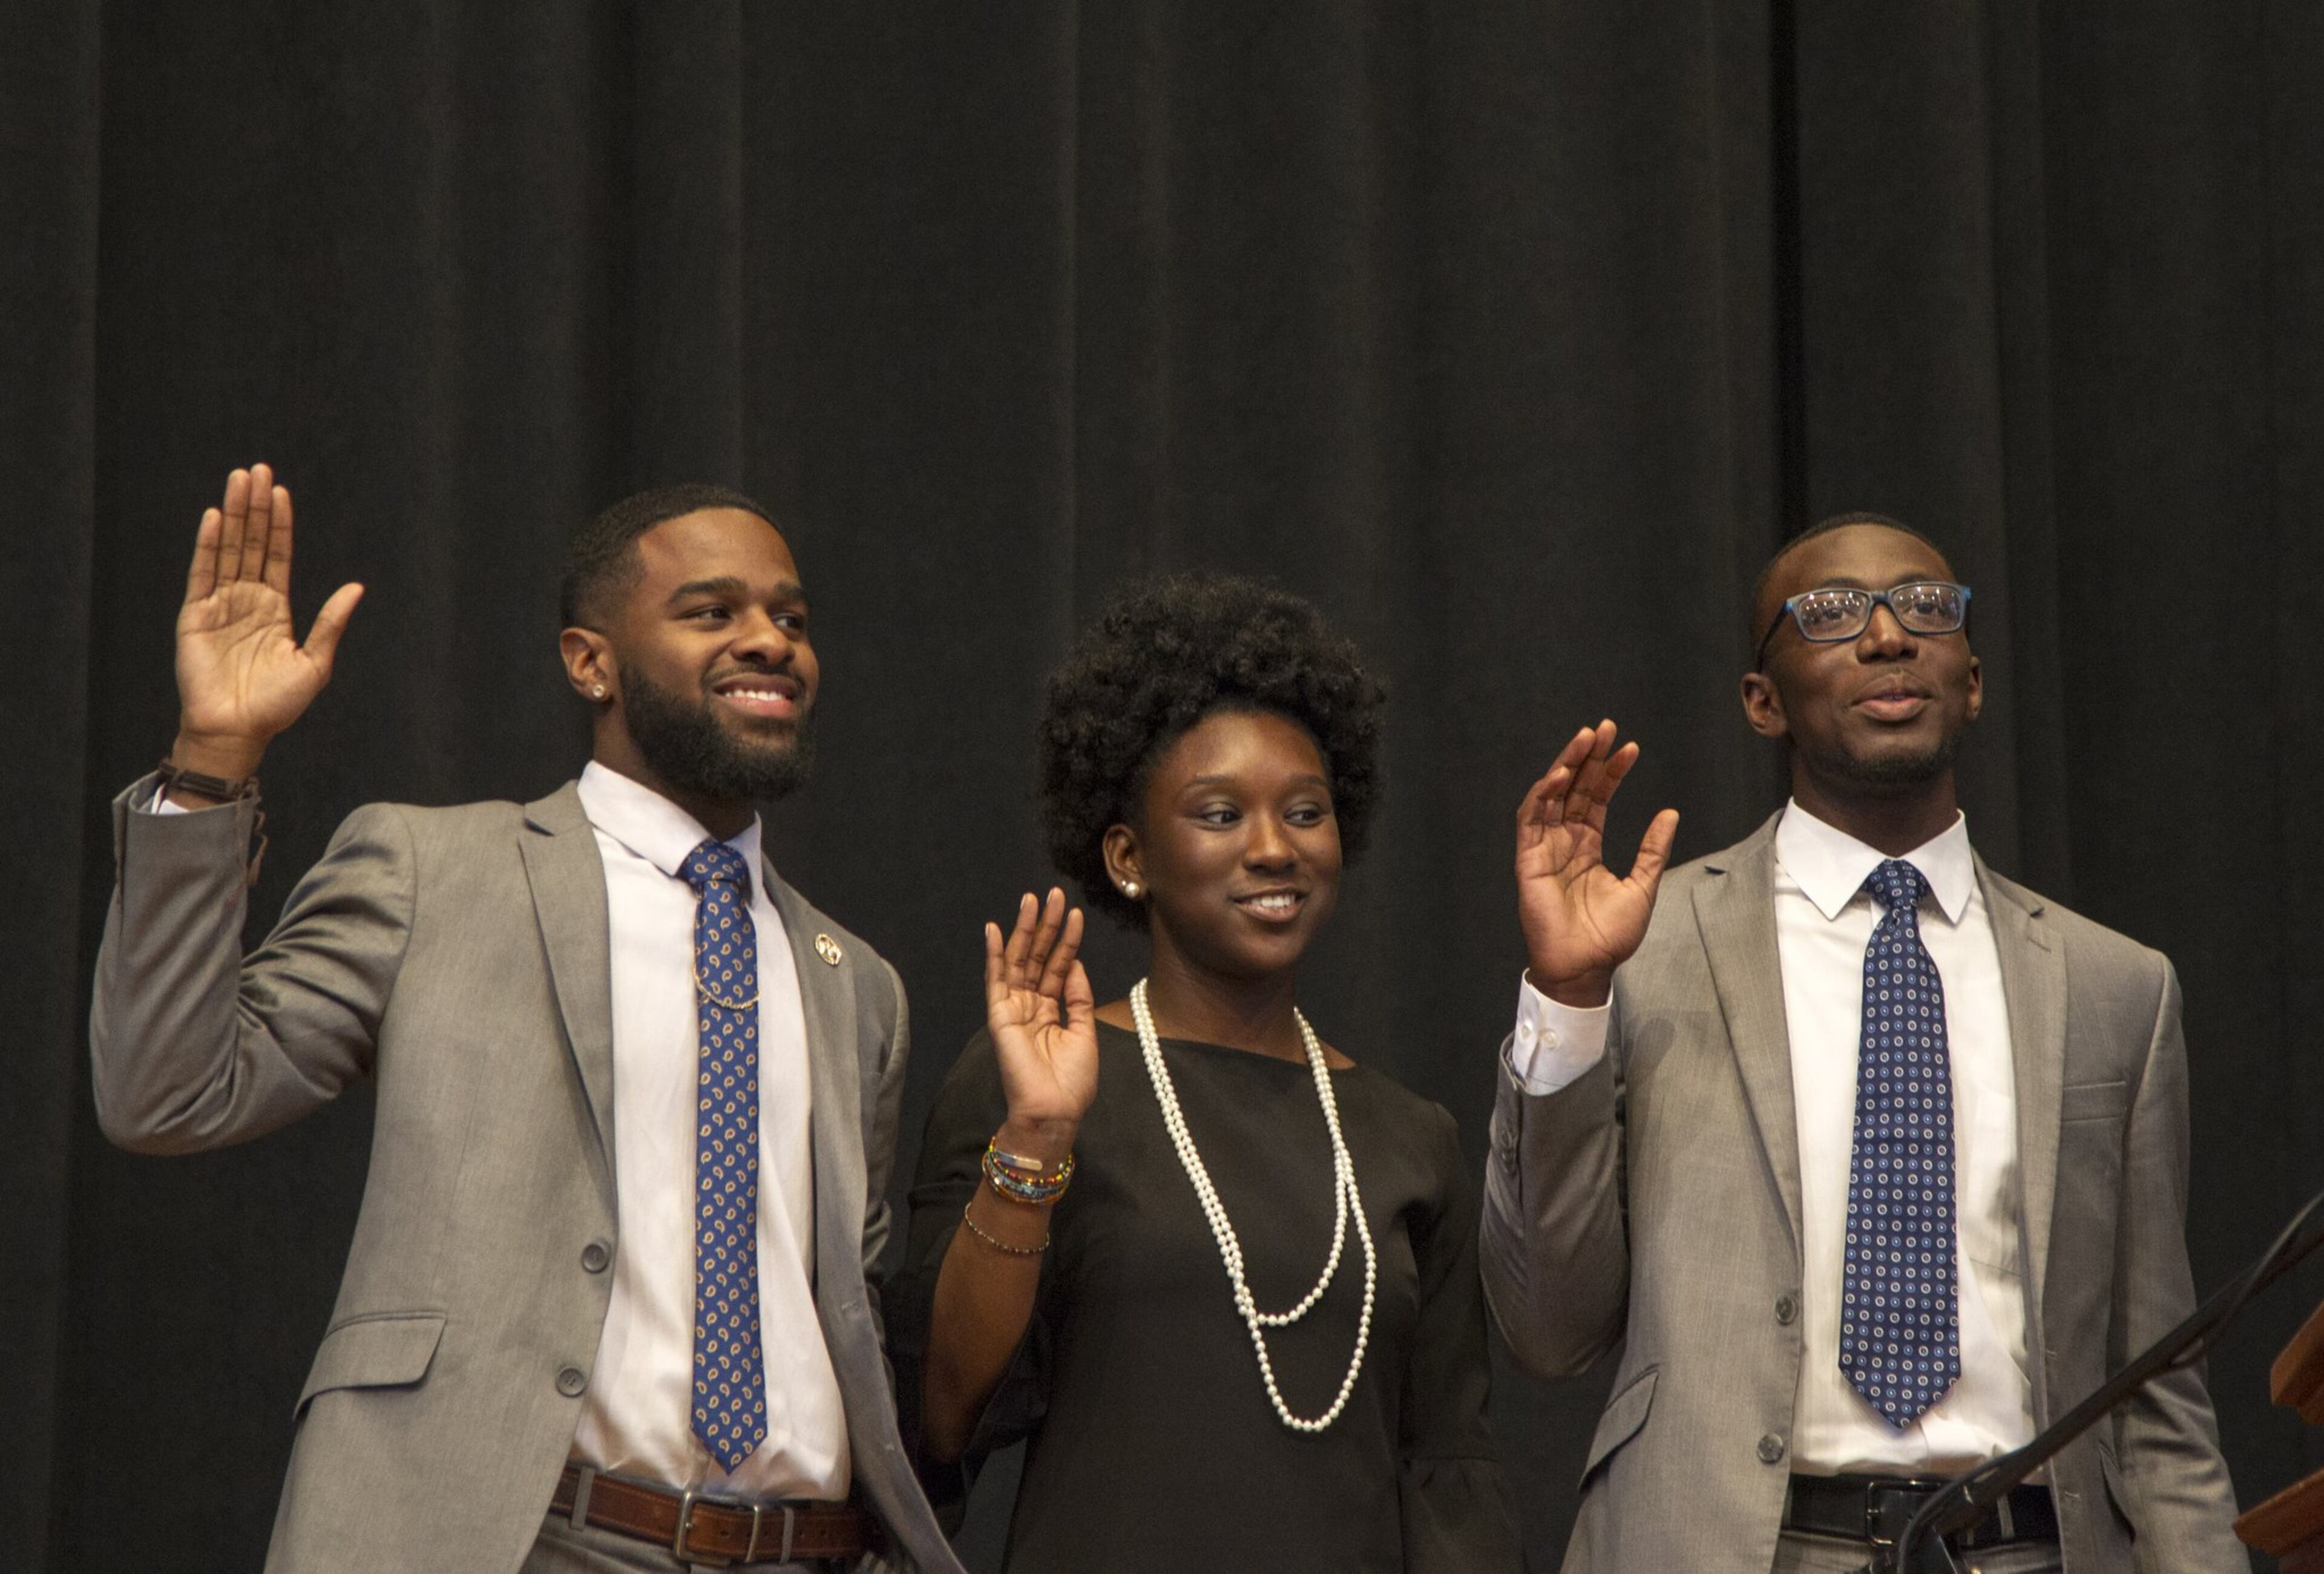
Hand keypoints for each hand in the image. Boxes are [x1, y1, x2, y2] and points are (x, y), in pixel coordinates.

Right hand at [171, 464, 362, 781]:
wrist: (238, 730)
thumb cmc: (277, 704)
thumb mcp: (315, 663)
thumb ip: (331, 623)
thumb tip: (357, 588)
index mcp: (275, 608)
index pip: (278, 555)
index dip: (280, 524)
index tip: (281, 491)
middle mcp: (247, 600)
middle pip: (252, 543)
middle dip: (255, 507)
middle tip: (258, 469)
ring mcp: (220, 604)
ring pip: (228, 549)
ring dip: (233, 514)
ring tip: (239, 480)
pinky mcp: (195, 615)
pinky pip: (202, 573)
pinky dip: (207, 544)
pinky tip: (214, 517)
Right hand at [984, 889, 1098, 1158]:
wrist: (1054, 1112)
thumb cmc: (1072, 1082)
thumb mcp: (1084, 1032)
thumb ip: (1078, 997)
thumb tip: (1075, 964)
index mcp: (1051, 1011)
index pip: (1058, 967)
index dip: (1067, 940)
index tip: (1076, 913)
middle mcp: (1030, 1005)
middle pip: (1037, 957)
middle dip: (1046, 925)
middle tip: (1053, 894)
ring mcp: (1013, 1009)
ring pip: (1018, 961)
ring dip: (1025, 930)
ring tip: (1032, 900)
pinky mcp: (999, 1016)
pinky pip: (995, 981)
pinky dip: (994, 955)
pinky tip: (994, 930)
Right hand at [1515, 720, 1678, 1006]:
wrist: (1587, 967)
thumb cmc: (1610, 936)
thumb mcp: (1642, 885)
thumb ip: (1652, 849)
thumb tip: (1670, 812)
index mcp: (1588, 846)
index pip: (1597, 798)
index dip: (1611, 772)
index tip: (1630, 747)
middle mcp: (1564, 842)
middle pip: (1575, 789)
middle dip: (1588, 757)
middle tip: (1604, 727)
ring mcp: (1544, 849)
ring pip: (1551, 796)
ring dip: (1566, 765)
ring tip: (1585, 739)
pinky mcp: (1529, 861)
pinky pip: (1530, 820)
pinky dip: (1542, 795)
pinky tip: (1560, 775)